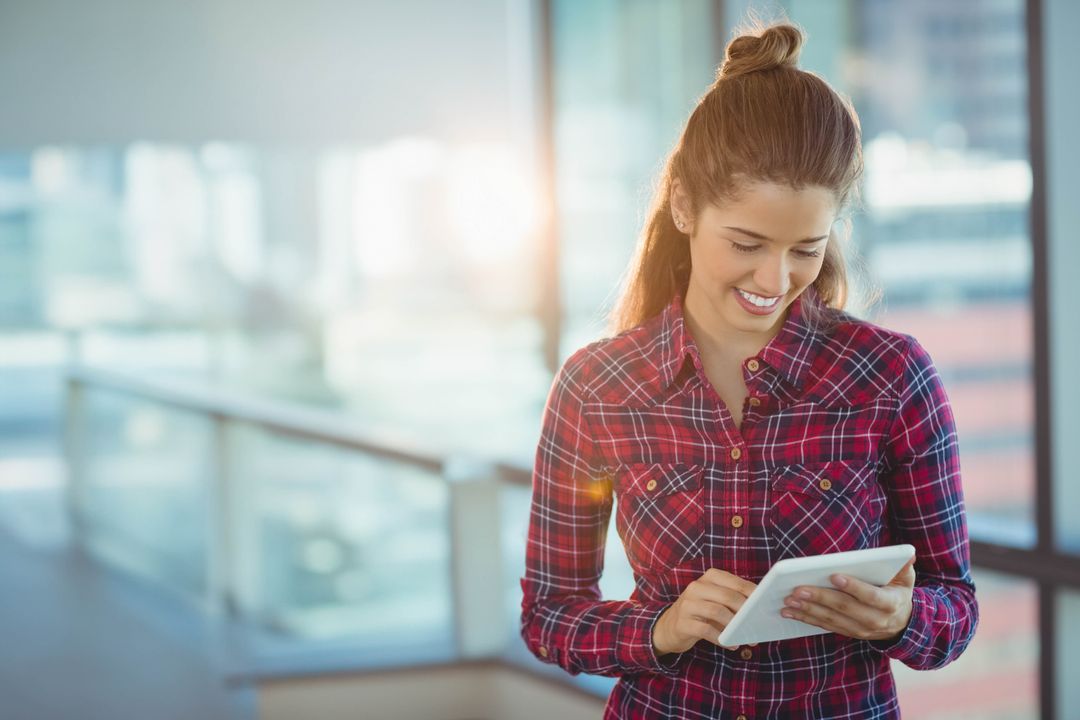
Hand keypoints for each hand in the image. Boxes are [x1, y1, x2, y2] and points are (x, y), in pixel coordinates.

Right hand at [653, 569, 757, 655]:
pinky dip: (721, 638)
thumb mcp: (714, 601)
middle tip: (756, 625)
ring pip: (717, 611)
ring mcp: (687, 604)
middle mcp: (696, 587)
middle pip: (727, 596)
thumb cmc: (699, 613)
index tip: (764, 605)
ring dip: (734, 626)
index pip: (735, 582)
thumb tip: (759, 611)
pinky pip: (706, 630)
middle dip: (745, 612)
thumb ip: (733, 601)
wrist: (668, 627)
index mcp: (708, 578)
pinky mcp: (683, 623)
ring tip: (744, 637)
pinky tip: (730, 644)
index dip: (752, 594)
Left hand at [780, 557, 916, 641]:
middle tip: (798, 589)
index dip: (853, 587)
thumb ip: (904, 566)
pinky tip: (790, 612)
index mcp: (890, 604)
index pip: (871, 596)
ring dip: (808, 610)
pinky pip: (825, 626)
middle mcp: (875, 620)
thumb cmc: (898, 592)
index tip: (834, 576)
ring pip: (832, 620)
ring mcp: (860, 630)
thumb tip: (908, 553)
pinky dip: (806, 619)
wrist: (902, 624)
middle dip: (821, 598)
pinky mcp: (848, 633)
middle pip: (845, 608)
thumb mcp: (906, 579)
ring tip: (789, 600)